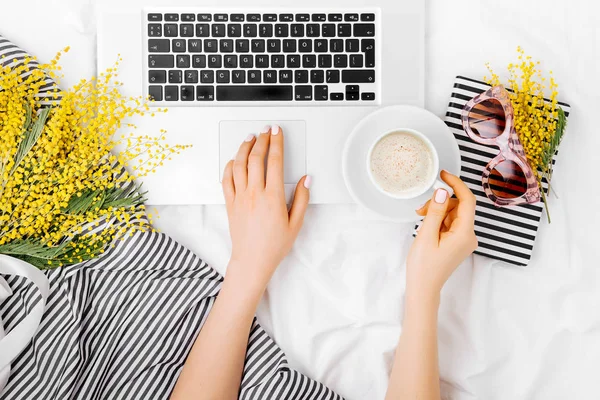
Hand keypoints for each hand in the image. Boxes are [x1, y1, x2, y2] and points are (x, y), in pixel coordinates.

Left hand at [222, 125, 309, 291]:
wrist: (252, 260)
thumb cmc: (273, 245)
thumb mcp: (296, 223)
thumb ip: (302, 198)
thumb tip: (306, 179)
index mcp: (272, 197)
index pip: (274, 161)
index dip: (276, 142)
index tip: (277, 132)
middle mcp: (254, 194)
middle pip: (256, 158)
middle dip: (262, 140)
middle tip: (266, 130)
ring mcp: (240, 197)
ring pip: (238, 164)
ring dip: (244, 148)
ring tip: (250, 138)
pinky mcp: (230, 203)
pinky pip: (226, 179)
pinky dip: (229, 165)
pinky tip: (234, 159)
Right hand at [407, 170, 477, 301]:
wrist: (423, 289)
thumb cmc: (423, 267)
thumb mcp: (426, 235)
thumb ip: (436, 211)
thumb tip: (443, 191)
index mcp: (465, 234)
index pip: (467, 201)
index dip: (456, 184)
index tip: (443, 175)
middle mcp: (469, 236)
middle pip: (459, 207)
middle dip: (440, 202)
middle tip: (420, 209)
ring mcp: (464, 240)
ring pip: (453, 214)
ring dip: (437, 211)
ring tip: (420, 218)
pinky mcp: (457, 242)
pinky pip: (450, 223)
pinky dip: (438, 220)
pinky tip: (426, 225)